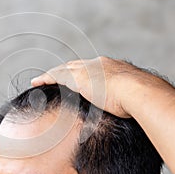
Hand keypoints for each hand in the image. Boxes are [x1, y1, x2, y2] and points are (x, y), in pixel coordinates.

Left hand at [31, 56, 164, 117]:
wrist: (137, 91)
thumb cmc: (137, 99)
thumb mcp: (128, 97)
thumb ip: (121, 99)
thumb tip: (121, 109)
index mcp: (109, 68)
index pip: (89, 69)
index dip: (79, 73)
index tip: (75, 79)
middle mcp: (96, 64)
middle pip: (73, 65)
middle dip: (63, 70)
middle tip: (53, 76)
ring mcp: (86, 69)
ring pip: (62, 69)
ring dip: (51, 74)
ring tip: (40, 80)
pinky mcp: (76, 77)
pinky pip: (55, 75)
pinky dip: (46, 78)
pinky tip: (36, 82)